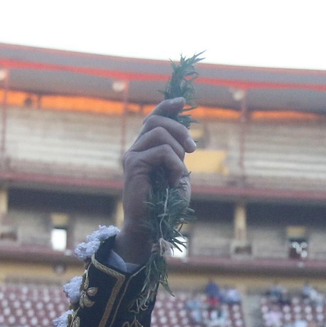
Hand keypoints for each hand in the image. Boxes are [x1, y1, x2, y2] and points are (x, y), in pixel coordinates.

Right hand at [119, 97, 196, 264]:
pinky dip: (175, 165)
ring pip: (159, 133)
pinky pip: (162, 152)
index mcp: (146, 149)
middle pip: (156, 120)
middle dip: (180, 129)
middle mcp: (136, 149)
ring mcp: (132, 155)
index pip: (153, 118)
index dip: (167, 107)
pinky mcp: (133, 164)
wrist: (152, 225)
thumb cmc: (166, 203)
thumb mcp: (177, 172)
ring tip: (178, 173)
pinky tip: (173, 181)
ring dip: (177, 150)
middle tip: (193, 150)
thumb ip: (177, 153)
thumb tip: (184, 134)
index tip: (182, 101)